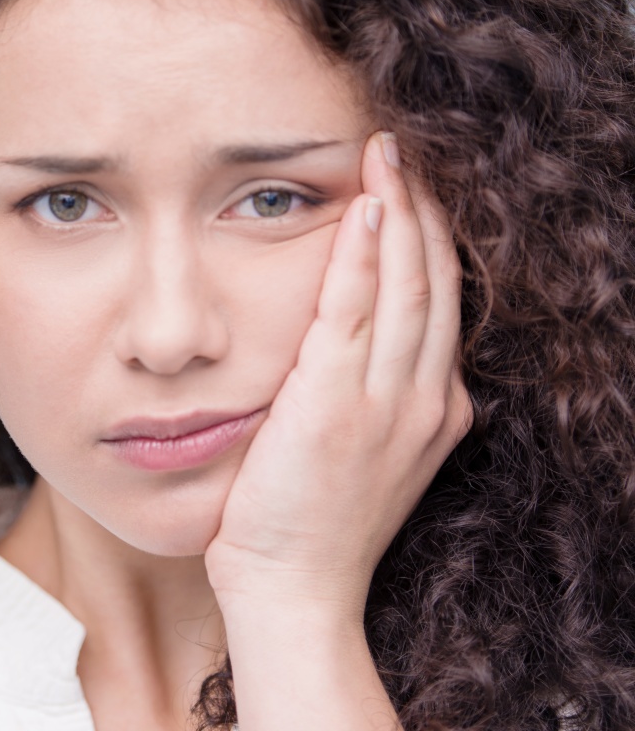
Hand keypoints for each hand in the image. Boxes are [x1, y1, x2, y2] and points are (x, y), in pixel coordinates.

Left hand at [205, 130, 471, 622]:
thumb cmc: (315, 517)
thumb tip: (352, 336)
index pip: (442, 300)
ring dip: (398, 211)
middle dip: (422, 206)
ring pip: (406, 283)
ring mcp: (388, 401)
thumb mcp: (365, 448)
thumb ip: (371, 390)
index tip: (413, 189)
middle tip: (402, 150)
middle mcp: (426, 398)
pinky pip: (354, 309)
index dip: (431, 237)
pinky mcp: (337, 402)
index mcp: (435, 407)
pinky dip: (362, 254)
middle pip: (434, 279)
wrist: (295, 587)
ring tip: (385, 154)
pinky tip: (363, 207)